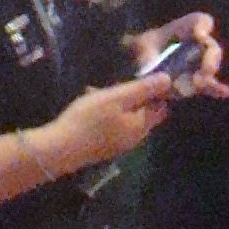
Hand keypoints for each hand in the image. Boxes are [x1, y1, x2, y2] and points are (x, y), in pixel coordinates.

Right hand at [36, 70, 182, 179]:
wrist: (60, 149)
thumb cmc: (88, 120)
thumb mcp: (115, 98)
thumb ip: (142, 89)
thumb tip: (169, 80)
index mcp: (142, 126)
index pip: (161, 108)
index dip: (156, 92)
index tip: (141, 78)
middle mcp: (135, 138)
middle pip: (143, 113)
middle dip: (131, 96)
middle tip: (112, 85)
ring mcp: (120, 144)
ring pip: (127, 118)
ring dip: (116, 103)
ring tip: (95, 92)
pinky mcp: (105, 146)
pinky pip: (114, 125)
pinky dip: (107, 114)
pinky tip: (90, 107)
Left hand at [123, 12, 228, 102]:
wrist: (132, 65)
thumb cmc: (139, 48)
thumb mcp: (141, 45)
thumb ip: (149, 53)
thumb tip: (163, 61)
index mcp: (184, 29)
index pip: (200, 22)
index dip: (203, 26)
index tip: (199, 36)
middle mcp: (194, 44)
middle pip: (211, 48)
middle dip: (210, 59)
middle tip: (205, 71)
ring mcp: (196, 62)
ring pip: (210, 65)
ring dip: (208, 73)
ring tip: (200, 82)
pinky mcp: (195, 79)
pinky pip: (209, 84)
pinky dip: (216, 88)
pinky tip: (224, 92)